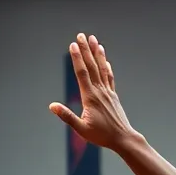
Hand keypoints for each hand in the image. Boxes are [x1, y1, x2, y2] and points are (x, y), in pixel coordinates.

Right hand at [49, 33, 138, 151]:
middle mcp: (100, 91)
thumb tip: (52, 106)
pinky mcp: (113, 96)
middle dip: (85, 50)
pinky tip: (106, 61)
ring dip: (97, 54)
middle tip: (81, 35)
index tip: (72, 45)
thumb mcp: (81, 129)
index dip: (77, 58)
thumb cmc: (101, 136)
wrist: (123, 138)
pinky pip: (109, 77)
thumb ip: (67, 116)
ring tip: (94, 41)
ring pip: (102, 69)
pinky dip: (107, 67)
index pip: (82, 73)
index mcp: (90, 97)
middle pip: (91, 66)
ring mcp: (108, 92)